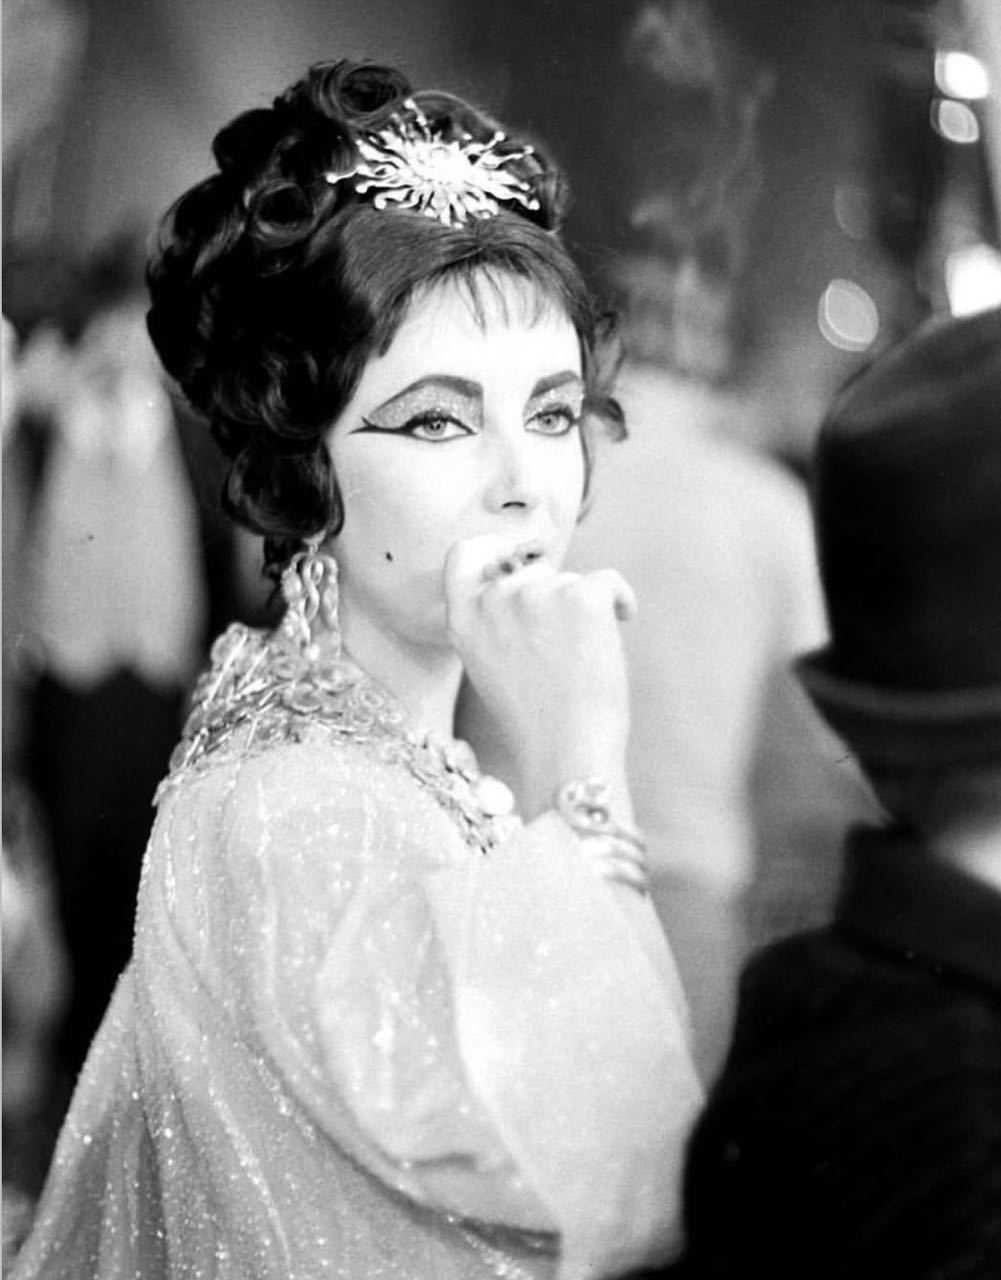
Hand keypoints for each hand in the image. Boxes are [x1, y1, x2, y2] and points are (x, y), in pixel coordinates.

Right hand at [445, 534, 636, 819]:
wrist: (566, 750)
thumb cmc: (535, 720)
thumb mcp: (489, 666)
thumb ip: (494, 622)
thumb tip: (528, 587)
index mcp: (463, 619)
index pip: (464, 555)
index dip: (493, 548)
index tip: (518, 555)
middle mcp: (494, 599)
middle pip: (532, 571)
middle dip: (555, 598)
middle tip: (566, 647)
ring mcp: (536, 594)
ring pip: (571, 582)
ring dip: (585, 611)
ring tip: (583, 660)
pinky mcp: (581, 595)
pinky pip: (609, 582)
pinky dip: (621, 602)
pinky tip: (621, 626)